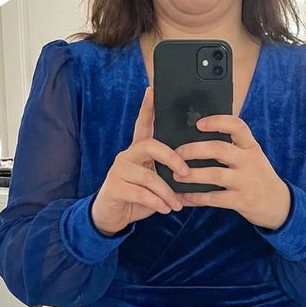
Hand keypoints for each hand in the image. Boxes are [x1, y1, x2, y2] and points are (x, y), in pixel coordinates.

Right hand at [91, 87, 187, 235]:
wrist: (111, 216)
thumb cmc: (137, 197)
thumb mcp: (154, 182)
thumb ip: (168, 174)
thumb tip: (193, 173)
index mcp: (138, 151)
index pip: (142, 125)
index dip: (147, 108)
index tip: (153, 91)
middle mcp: (127, 155)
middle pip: (150, 146)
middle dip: (172, 158)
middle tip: (186, 172)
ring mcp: (119, 170)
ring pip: (149, 176)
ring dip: (167, 192)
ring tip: (176, 204)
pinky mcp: (115, 187)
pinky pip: (141, 193)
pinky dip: (157, 202)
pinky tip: (166, 209)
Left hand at [172, 115, 290, 230]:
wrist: (280, 204)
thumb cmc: (258, 177)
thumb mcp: (252, 157)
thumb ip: (233, 148)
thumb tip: (199, 139)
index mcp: (251, 146)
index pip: (237, 126)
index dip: (217, 121)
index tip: (199, 123)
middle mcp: (249, 161)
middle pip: (219, 149)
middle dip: (194, 150)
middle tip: (176, 153)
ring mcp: (246, 181)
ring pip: (214, 174)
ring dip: (191, 175)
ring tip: (176, 176)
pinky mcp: (241, 201)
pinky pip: (214, 198)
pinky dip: (196, 198)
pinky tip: (184, 197)